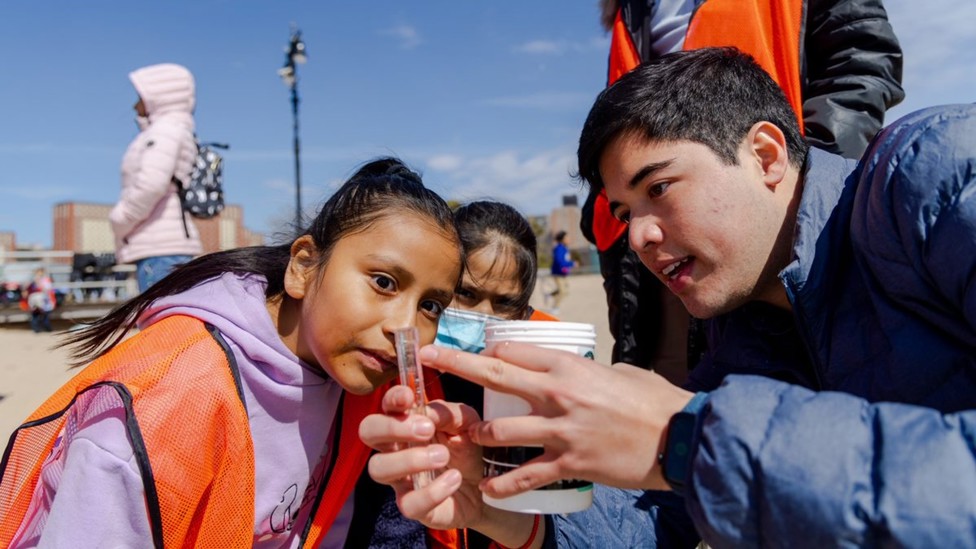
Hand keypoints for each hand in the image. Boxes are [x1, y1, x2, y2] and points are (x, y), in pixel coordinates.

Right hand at [359, 384, 485, 530]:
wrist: (487, 487)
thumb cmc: (468, 448)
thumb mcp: (467, 424)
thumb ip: (450, 413)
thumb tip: (428, 412)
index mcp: (407, 422)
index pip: (387, 406)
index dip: (392, 398)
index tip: (409, 397)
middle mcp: (396, 448)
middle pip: (368, 431)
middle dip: (391, 427)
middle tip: (426, 430)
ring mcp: (400, 478)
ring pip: (378, 468)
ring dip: (409, 459)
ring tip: (442, 456)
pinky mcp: (413, 506)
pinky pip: (408, 503)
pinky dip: (433, 491)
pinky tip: (454, 479)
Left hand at [418, 342, 693, 497]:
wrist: (682, 438)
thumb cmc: (655, 402)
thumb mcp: (620, 372)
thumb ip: (589, 371)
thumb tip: (576, 372)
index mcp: (571, 366)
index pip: (513, 351)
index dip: (488, 352)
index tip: (472, 354)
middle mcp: (560, 394)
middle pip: (494, 376)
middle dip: (455, 366)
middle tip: (428, 360)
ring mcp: (562, 430)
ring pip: (500, 430)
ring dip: (477, 434)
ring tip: (467, 438)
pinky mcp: (570, 464)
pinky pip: (524, 475)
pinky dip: (502, 485)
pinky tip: (487, 490)